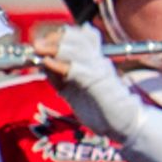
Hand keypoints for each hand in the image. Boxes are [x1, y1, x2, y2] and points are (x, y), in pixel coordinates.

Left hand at [36, 22, 140, 137]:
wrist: (123, 124)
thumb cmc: (99, 111)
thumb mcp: (71, 91)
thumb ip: (59, 77)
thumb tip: (43, 63)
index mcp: (93, 60)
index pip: (77, 36)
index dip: (57, 36)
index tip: (40, 44)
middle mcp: (98, 60)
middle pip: (77, 37)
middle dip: (54, 38)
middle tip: (37, 44)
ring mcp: (99, 69)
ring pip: (78, 47)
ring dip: (55, 47)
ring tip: (40, 49)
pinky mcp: (99, 82)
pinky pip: (78, 69)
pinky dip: (60, 64)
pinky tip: (48, 63)